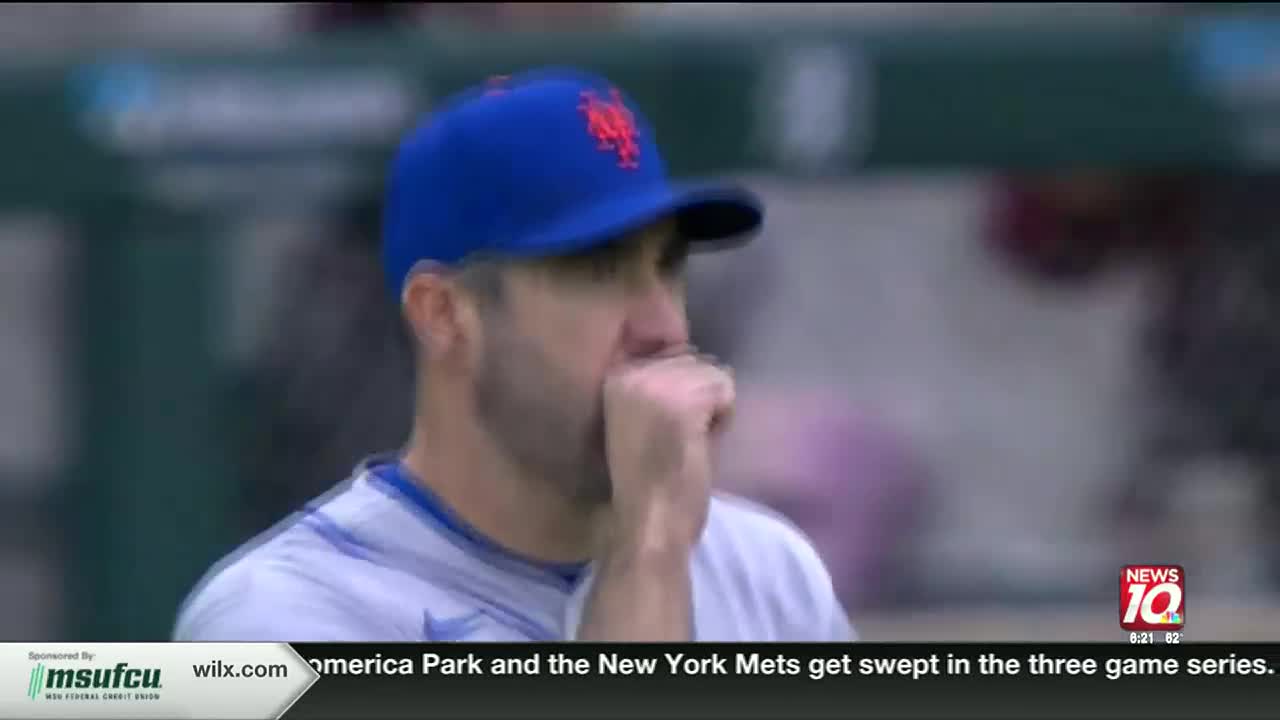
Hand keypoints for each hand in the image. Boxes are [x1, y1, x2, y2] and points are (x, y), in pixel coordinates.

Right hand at [601, 346, 734, 558]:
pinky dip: (724, 417)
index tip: (669, 429)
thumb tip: (698, 364)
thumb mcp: (643, 423)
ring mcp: (657, 384)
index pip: (671, 356)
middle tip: (680, 439)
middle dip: (699, 397)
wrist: (646, 526)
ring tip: (689, 442)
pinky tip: (702, 443)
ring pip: (713, 372)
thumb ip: (662, 391)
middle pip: (694, 361)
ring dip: (713, 407)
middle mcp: (632, 372)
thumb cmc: (648, 486)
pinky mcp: (683, 400)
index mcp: (615, 377)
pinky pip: (725, 388)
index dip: (683, 392)